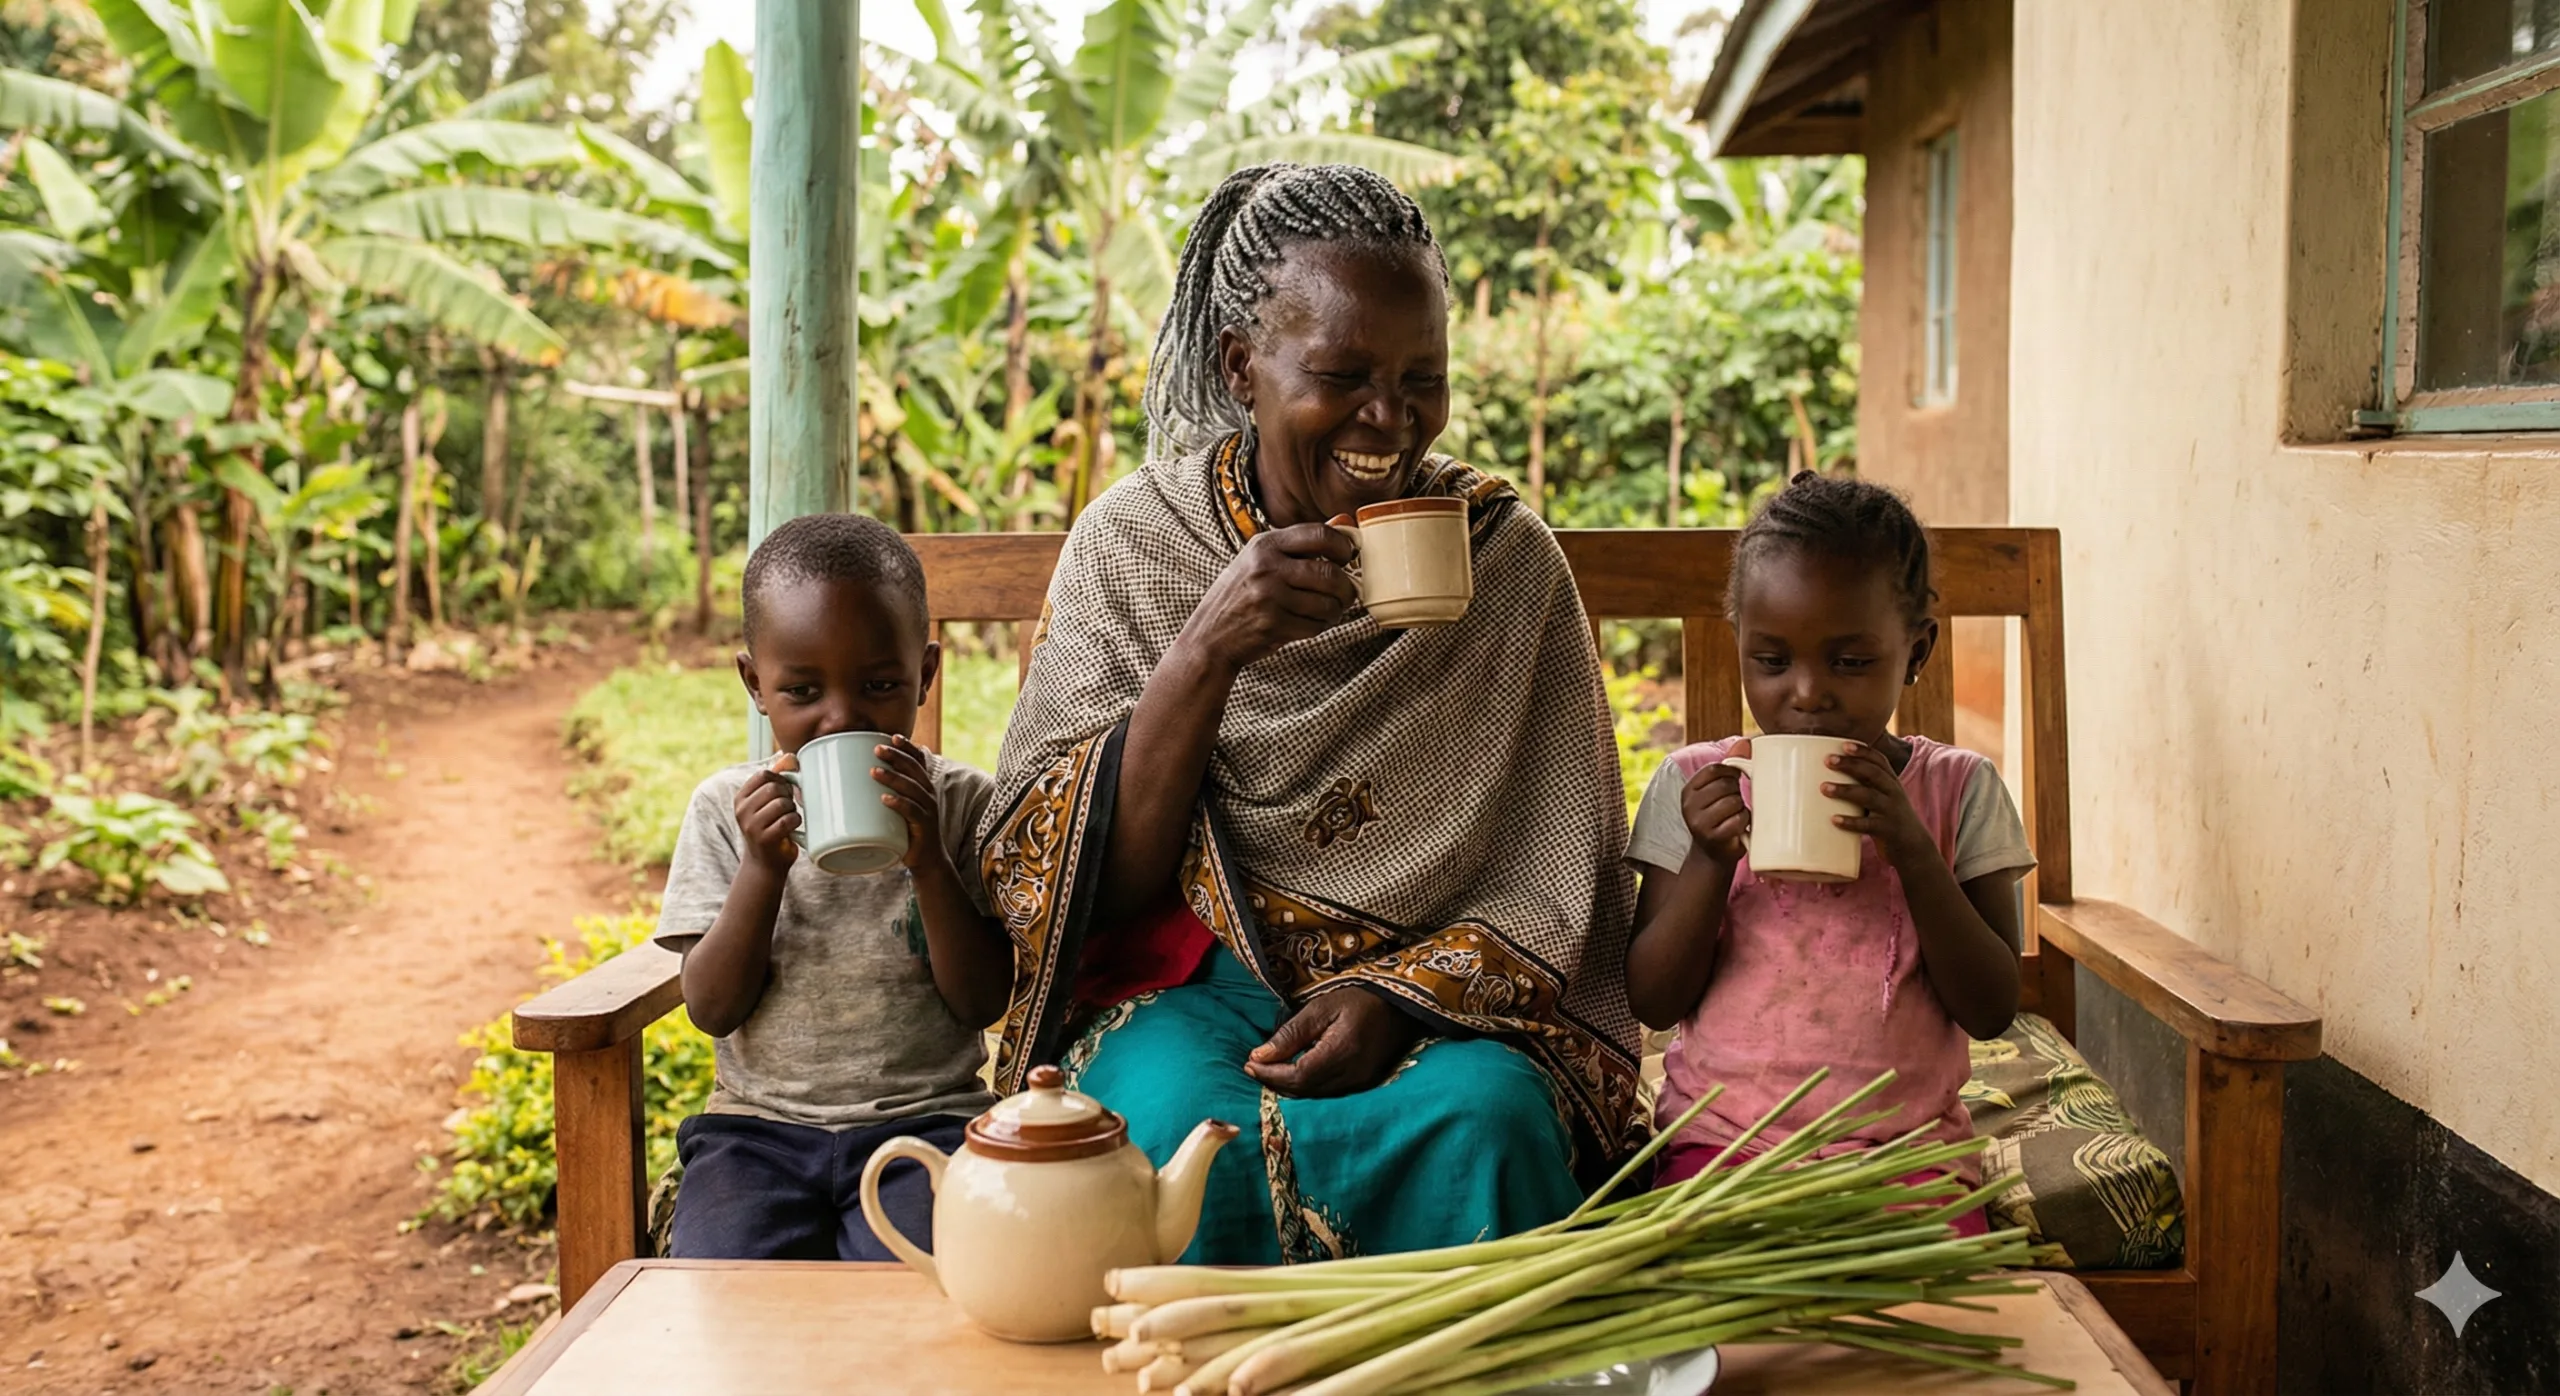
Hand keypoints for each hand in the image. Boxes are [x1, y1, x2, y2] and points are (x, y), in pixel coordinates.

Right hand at [735, 753, 800, 873]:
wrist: (765, 864)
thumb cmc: (770, 828)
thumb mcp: (766, 803)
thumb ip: (775, 779)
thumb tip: (789, 757)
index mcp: (741, 798)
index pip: (764, 774)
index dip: (781, 780)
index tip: (783, 793)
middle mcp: (742, 810)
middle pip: (775, 787)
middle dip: (788, 796)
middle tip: (788, 808)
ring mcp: (751, 825)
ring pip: (783, 803)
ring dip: (793, 810)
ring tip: (788, 819)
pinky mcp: (764, 839)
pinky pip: (788, 820)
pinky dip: (795, 822)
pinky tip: (792, 828)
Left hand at [871, 735, 945, 871]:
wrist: (927, 860)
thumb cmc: (907, 831)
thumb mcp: (900, 808)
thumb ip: (885, 794)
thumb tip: (851, 784)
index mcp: (923, 786)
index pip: (919, 761)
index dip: (908, 747)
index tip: (892, 737)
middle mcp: (928, 794)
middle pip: (914, 769)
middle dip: (896, 756)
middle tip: (876, 749)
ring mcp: (928, 810)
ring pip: (912, 788)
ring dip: (893, 778)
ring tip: (874, 771)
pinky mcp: (924, 826)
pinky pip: (912, 812)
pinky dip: (899, 804)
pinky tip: (885, 799)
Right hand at [1178, 522, 1360, 673]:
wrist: (1210, 636)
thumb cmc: (1241, 595)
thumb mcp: (1259, 560)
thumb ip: (1298, 546)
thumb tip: (1345, 524)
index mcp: (1265, 544)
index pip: (1320, 534)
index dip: (1343, 546)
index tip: (1348, 558)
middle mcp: (1266, 566)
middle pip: (1329, 573)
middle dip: (1346, 587)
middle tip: (1347, 593)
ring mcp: (1269, 596)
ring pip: (1327, 603)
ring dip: (1336, 610)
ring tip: (1330, 611)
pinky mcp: (1273, 624)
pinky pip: (1315, 625)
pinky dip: (1321, 626)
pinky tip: (1313, 623)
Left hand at [1244, 988, 1423, 1097]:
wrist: (1402, 1005)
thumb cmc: (1360, 999)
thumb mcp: (1321, 1007)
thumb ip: (1291, 1034)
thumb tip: (1259, 1055)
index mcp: (1342, 1052)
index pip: (1297, 1076)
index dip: (1270, 1074)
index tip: (1249, 1063)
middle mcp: (1353, 1074)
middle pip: (1304, 1090)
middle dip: (1275, 1082)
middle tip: (1253, 1067)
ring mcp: (1361, 1082)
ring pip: (1315, 1095)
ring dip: (1289, 1086)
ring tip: (1268, 1070)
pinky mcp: (1365, 1083)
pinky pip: (1328, 1092)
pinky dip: (1307, 1086)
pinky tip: (1294, 1073)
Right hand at [1681, 741, 1750, 866]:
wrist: (1712, 856)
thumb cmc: (1720, 818)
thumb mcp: (1719, 792)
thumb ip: (1730, 766)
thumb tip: (1746, 741)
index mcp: (1689, 791)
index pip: (1714, 770)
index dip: (1731, 772)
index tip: (1736, 781)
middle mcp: (1689, 806)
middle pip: (1726, 785)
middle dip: (1738, 792)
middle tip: (1735, 803)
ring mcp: (1700, 822)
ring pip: (1735, 802)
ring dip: (1743, 809)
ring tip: (1736, 816)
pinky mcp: (1713, 837)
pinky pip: (1739, 820)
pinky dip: (1745, 822)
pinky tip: (1740, 827)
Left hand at [1823, 741, 1935, 866]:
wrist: (1914, 846)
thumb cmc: (1888, 818)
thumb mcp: (1882, 798)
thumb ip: (1863, 787)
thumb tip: (1823, 779)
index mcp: (1891, 782)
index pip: (1879, 761)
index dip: (1863, 751)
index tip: (1844, 744)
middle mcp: (1893, 793)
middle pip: (1873, 774)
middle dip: (1851, 764)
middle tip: (1828, 760)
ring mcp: (1891, 811)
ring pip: (1869, 796)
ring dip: (1845, 790)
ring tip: (1824, 788)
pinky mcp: (1887, 830)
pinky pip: (1868, 825)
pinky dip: (1850, 822)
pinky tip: (1834, 819)